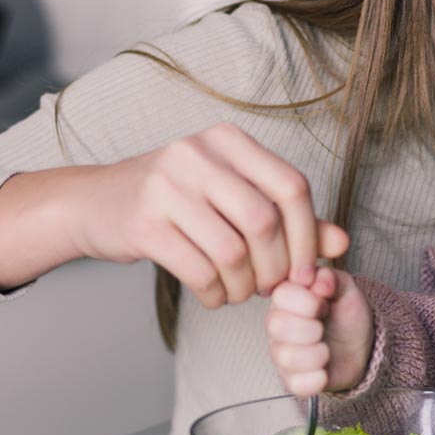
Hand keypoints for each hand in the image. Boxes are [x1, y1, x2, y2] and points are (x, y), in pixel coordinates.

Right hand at [68, 124, 348, 307]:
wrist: (93, 203)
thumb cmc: (175, 200)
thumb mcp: (231, 194)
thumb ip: (288, 217)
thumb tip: (341, 242)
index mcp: (228, 141)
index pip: (292, 186)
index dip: (308, 235)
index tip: (304, 269)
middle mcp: (197, 154)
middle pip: (264, 221)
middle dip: (275, 266)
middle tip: (268, 286)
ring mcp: (166, 186)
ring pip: (232, 251)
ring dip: (243, 286)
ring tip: (238, 291)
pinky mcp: (143, 223)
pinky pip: (198, 270)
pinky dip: (214, 293)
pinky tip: (213, 293)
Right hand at [267, 267, 374, 395]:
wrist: (359, 347)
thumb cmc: (345, 315)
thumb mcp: (345, 289)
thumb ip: (331, 278)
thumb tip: (319, 280)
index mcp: (286, 299)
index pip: (282, 295)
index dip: (308, 300)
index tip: (325, 303)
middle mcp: (277, 326)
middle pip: (278, 326)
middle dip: (310, 327)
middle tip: (323, 326)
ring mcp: (282, 354)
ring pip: (287, 357)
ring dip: (317, 353)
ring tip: (326, 349)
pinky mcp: (292, 380)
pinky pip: (297, 384)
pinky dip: (317, 378)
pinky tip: (325, 370)